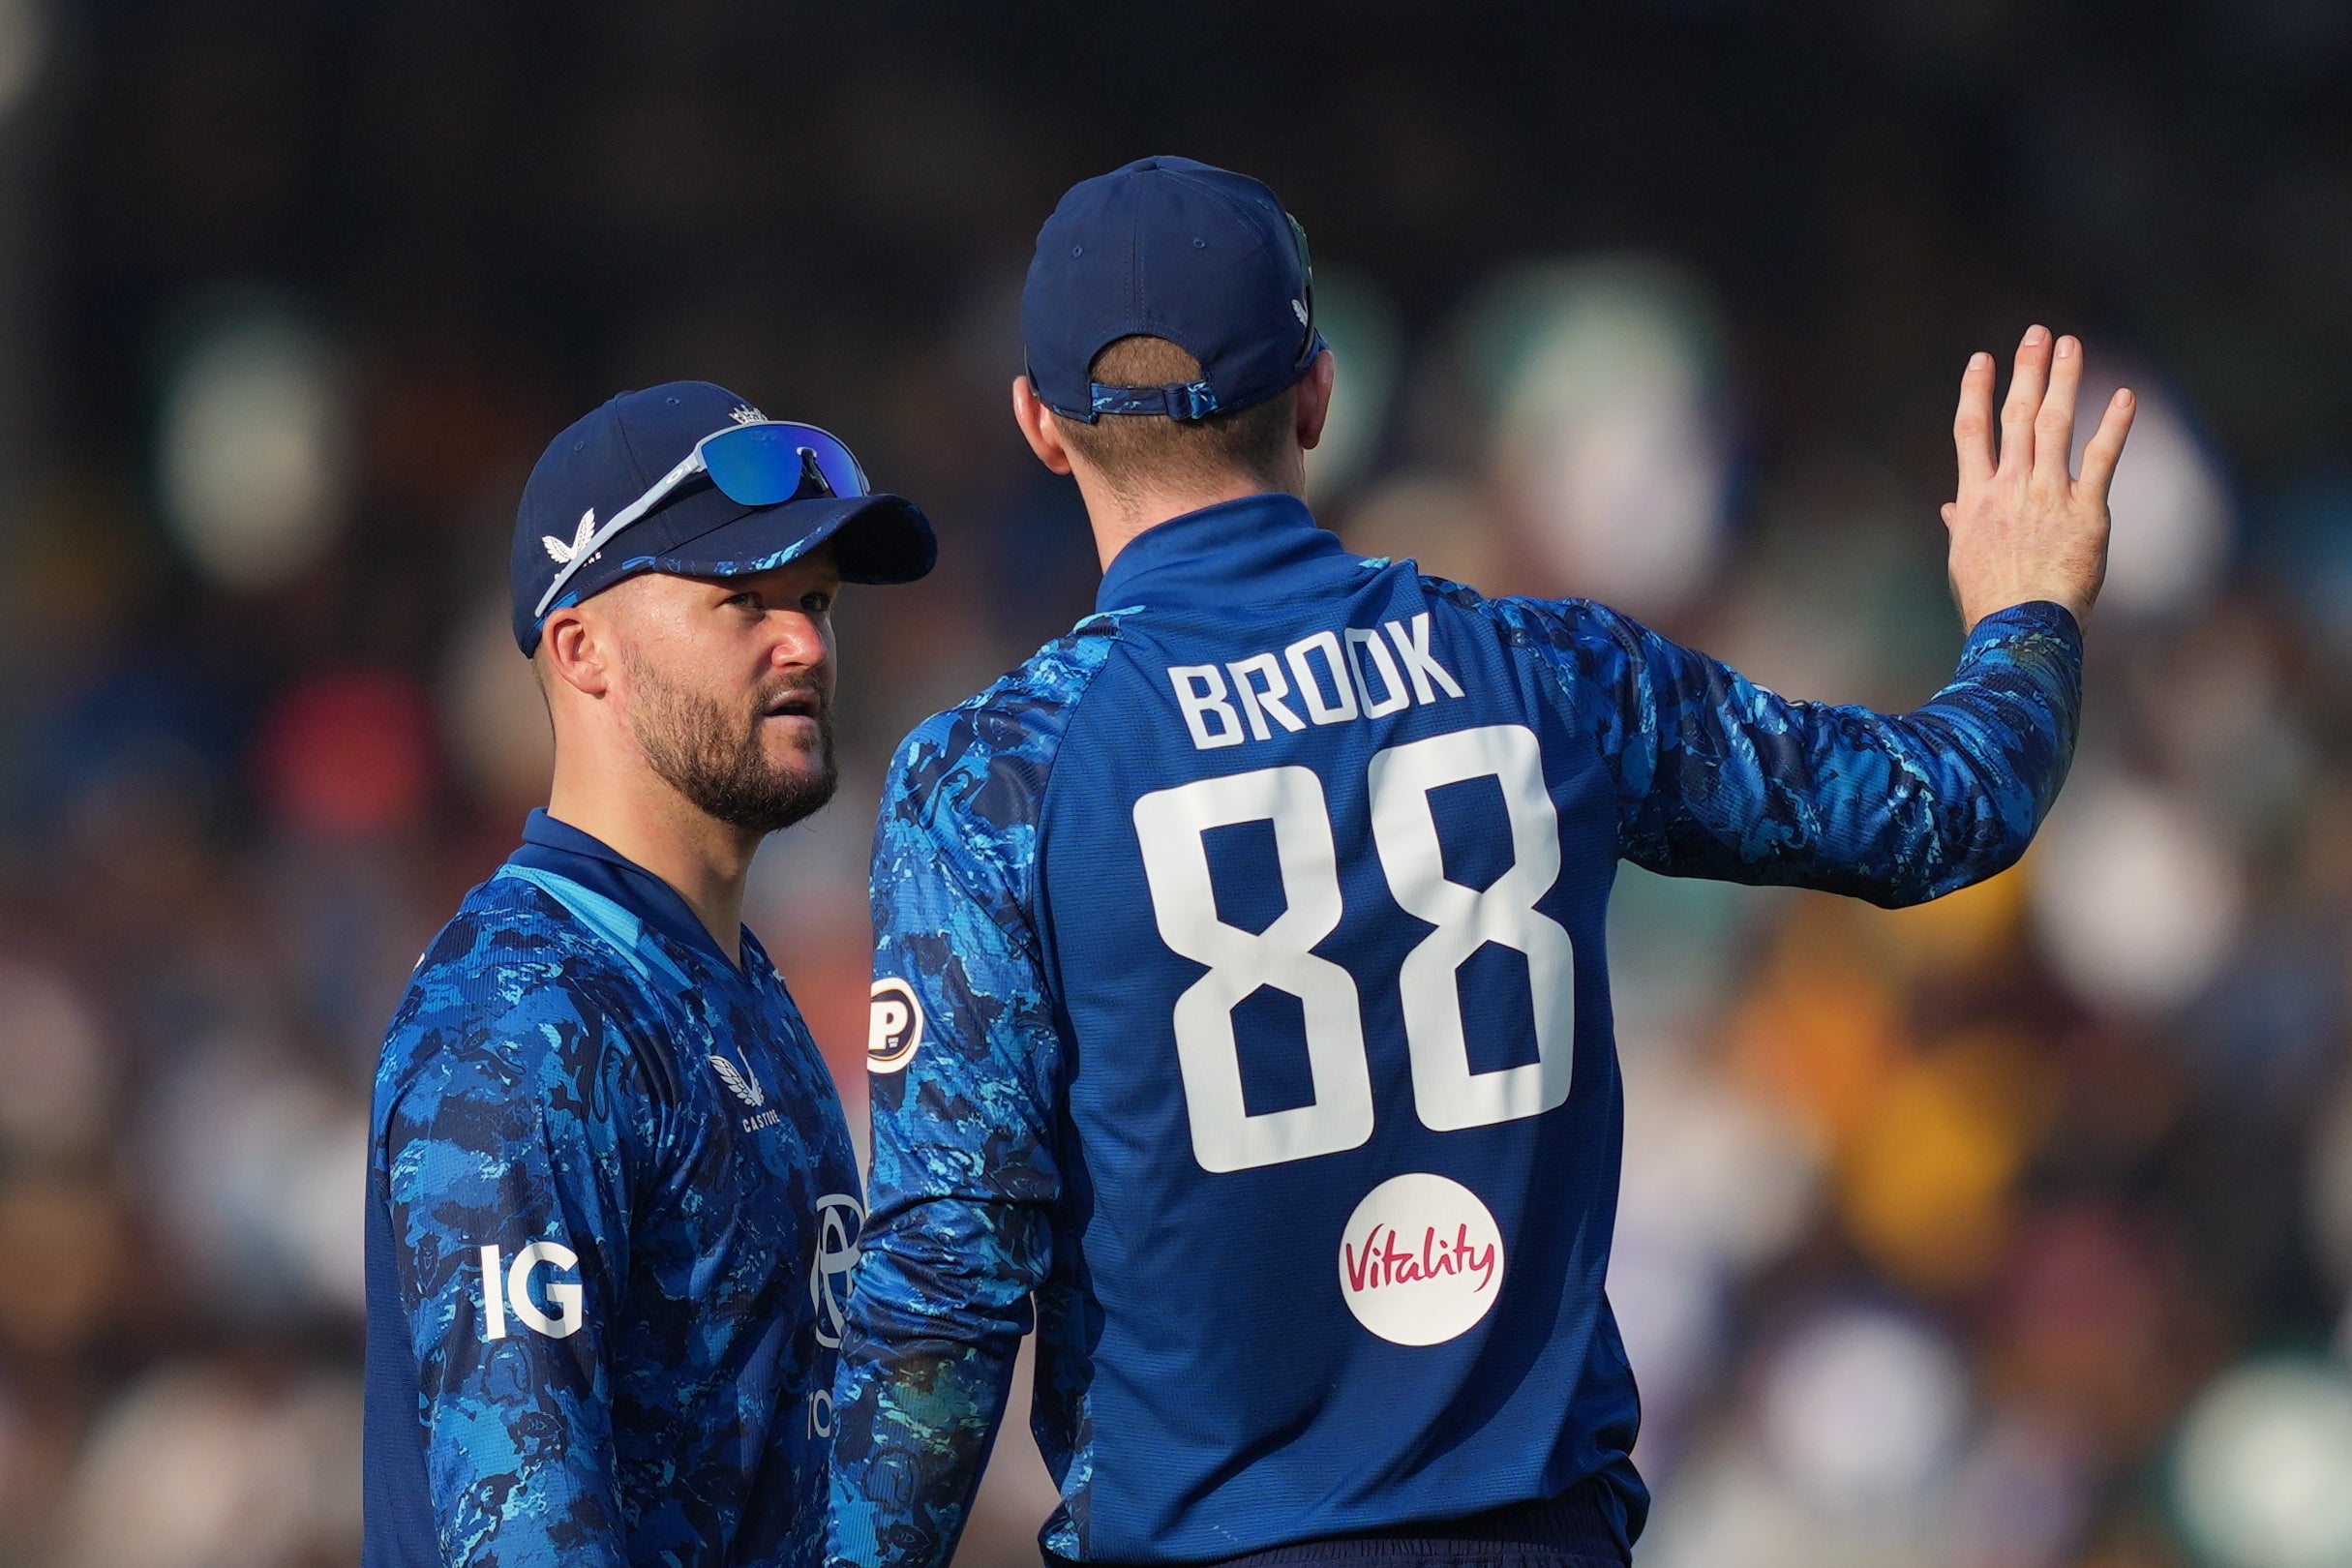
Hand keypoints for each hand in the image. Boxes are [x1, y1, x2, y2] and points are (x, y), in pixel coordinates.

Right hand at [1942, 325, 2134, 630]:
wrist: (2020, 627)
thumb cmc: (1989, 599)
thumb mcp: (1964, 558)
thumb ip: (1961, 523)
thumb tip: (1950, 507)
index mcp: (1977, 497)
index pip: (1972, 431)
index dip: (1976, 391)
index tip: (1981, 360)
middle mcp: (2010, 487)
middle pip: (2017, 415)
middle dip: (2026, 370)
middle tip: (2036, 334)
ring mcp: (2048, 495)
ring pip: (2055, 425)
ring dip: (2064, 381)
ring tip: (2071, 346)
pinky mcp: (2086, 511)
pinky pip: (2102, 459)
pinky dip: (2114, 426)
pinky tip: (2124, 396)